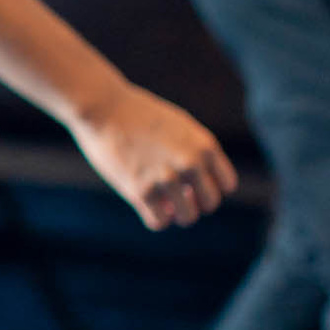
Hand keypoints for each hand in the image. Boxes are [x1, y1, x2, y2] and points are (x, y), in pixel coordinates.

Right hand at [69, 83, 236, 229]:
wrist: (103, 107)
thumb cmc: (138, 115)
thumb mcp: (178, 126)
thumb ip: (193, 152)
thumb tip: (190, 190)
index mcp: (204, 145)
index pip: (226, 185)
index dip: (209, 186)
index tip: (191, 181)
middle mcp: (190, 163)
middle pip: (209, 203)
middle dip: (194, 201)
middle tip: (175, 192)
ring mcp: (166, 178)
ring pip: (187, 216)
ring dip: (176, 213)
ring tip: (161, 201)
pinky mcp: (140, 190)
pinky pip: (159, 221)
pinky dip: (156, 218)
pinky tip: (146, 204)